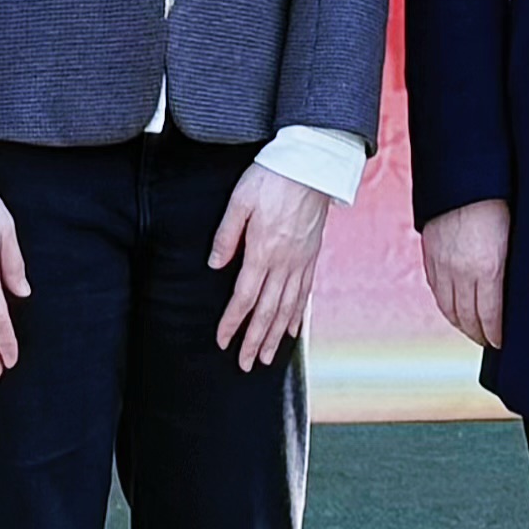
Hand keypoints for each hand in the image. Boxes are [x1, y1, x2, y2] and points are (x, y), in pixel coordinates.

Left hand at [208, 164, 335, 370]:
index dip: (232, 323)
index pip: (244, 297)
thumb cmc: (273, 177)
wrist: (313, 164)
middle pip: (267, 311)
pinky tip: (292, 331)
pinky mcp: (312, 255)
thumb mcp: (240, 200)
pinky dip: (298, 316)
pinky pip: (305, 293)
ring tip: (268, 358)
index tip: (223, 342)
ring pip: (287, 308)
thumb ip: (226, 235)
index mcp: (263, 250)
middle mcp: (284, 262)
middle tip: (246, 364)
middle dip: (255, 341)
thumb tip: (215, 265)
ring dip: (276, 336)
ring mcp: (301, 261)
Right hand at [418, 195, 513, 352]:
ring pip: (448, 308)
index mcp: (487, 267)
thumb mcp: (516, 236)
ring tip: (473, 331)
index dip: (496, 335)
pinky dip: (446, 306)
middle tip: (489, 341)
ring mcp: (442, 263)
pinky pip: (436, 291)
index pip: (490, 317)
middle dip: (479, 334)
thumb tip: (523, 290)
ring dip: (461, 324)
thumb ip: (514, 266)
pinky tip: (455, 310)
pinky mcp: (430, 255)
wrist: (464, 172)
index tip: (502, 342)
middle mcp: (461, 269)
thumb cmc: (499, 198)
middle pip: (467, 317)